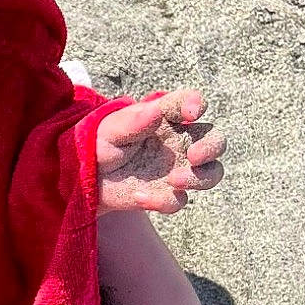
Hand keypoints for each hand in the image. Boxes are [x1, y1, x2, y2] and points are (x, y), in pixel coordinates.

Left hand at [94, 89, 225, 215]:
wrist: (89, 177)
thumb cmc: (102, 144)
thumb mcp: (110, 131)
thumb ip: (132, 122)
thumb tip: (155, 112)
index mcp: (167, 117)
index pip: (190, 103)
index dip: (196, 104)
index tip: (191, 113)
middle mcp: (181, 142)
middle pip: (215, 140)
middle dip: (212, 148)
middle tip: (194, 156)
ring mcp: (179, 169)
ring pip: (210, 173)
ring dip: (200, 178)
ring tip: (174, 180)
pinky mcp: (168, 194)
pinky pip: (178, 200)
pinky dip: (162, 201)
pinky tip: (138, 196)